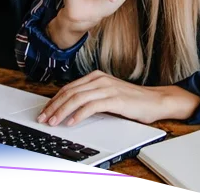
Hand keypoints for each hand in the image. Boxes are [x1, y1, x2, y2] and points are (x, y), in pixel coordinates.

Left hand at [37, 71, 199, 126]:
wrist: (155, 100)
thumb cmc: (131, 100)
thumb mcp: (107, 94)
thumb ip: (91, 97)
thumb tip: (70, 108)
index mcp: (96, 76)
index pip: (69, 88)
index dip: (54, 100)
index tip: (45, 110)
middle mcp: (99, 79)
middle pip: (70, 92)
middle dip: (54, 106)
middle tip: (44, 117)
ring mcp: (107, 88)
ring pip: (77, 98)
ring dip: (62, 111)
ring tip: (54, 121)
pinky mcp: (115, 99)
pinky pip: (92, 106)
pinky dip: (79, 114)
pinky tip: (72, 122)